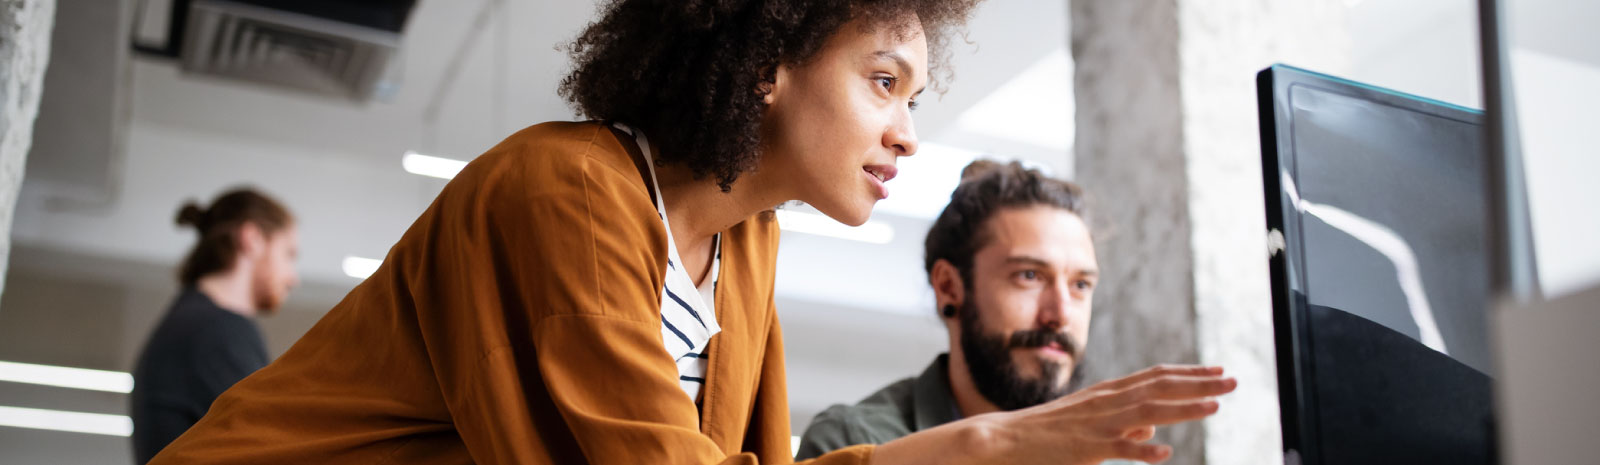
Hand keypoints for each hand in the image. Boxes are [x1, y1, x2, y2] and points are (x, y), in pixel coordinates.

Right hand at [980, 364, 1236, 463]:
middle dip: (1198, 383)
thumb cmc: (1048, 433)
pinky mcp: (1086, 448)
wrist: (1006, 438)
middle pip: (1160, 387)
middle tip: (1233, 381)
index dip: (1188, 373)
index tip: (1218, 370)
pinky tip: (1165, 452)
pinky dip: (1142, 449)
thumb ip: (1122, 424)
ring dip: (1184, 408)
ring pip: (1148, 411)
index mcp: (1107, 393)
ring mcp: (1097, 423)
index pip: (1155, 376)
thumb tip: (1152, 431)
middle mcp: (1106, 402)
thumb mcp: (1088, 422)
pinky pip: (1119, 448)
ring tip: (1216, 406)